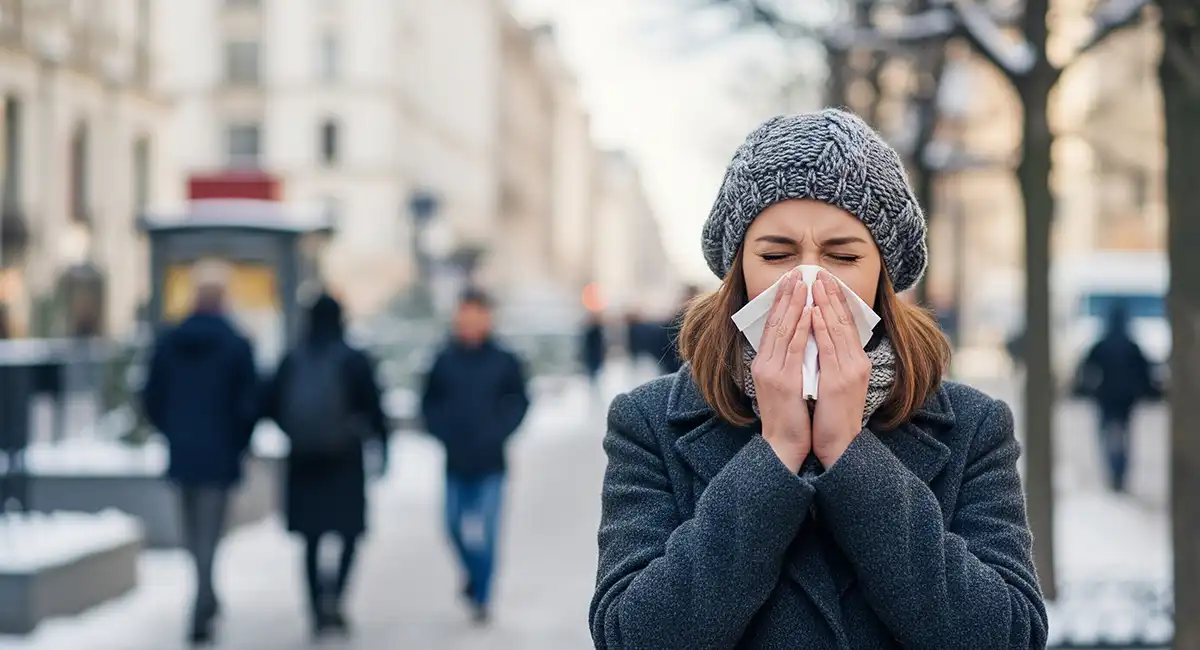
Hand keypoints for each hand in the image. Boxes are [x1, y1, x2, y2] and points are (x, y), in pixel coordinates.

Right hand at [752, 268, 813, 472]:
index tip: (791, 282)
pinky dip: (801, 327)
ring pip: (784, 330)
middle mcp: (764, 364)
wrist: (783, 444)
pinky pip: (794, 348)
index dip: (781, 302)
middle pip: (775, 322)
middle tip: (797, 273)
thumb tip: (803, 339)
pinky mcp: (783, 381)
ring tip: (803, 283)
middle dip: (786, 296)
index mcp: (764, 363)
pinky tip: (809, 311)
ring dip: (794, 304)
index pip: (772, 326)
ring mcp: (771, 371)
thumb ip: (789, 362)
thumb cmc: (790, 416)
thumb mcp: (786, 384)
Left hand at [811, 271, 869, 467]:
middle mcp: (857, 363)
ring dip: (826, 303)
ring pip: (838, 329)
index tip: (826, 281)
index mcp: (855, 362)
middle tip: (821, 272)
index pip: (846, 324)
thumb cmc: (830, 416)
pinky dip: (823, 327)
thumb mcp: (832, 383)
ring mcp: (850, 371)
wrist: (838, 445)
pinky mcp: (840, 381)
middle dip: (832, 295)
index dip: (837, 301)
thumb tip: (815, 339)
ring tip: (817, 282)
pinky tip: (816, 311)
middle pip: (845, 321)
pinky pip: (830, 348)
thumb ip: (828, 361)